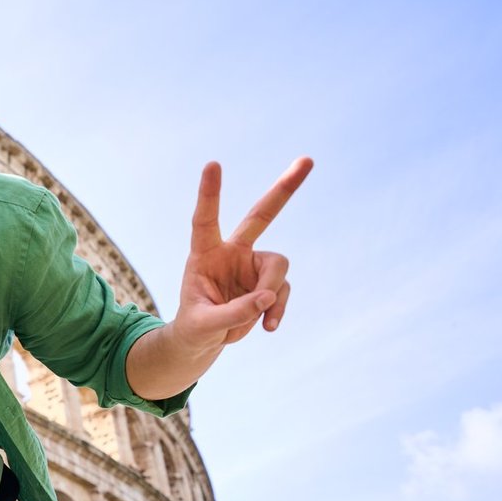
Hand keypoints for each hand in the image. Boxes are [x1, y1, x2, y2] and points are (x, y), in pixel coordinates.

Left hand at [176, 156, 312, 351]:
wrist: (204, 340)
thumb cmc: (194, 328)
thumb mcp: (203, 326)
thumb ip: (232, 313)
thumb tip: (266, 299)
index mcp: (204, 254)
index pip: (205, 220)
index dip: (210, 194)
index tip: (213, 164)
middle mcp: (232, 252)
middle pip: (261, 216)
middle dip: (284, 190)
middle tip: (307, 160)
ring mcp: (253, 266)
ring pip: (278, 267)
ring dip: (271, 294)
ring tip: (258, 320)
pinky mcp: (268, 283)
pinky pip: (282, 291)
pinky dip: (277, 309)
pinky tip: (268, 326)